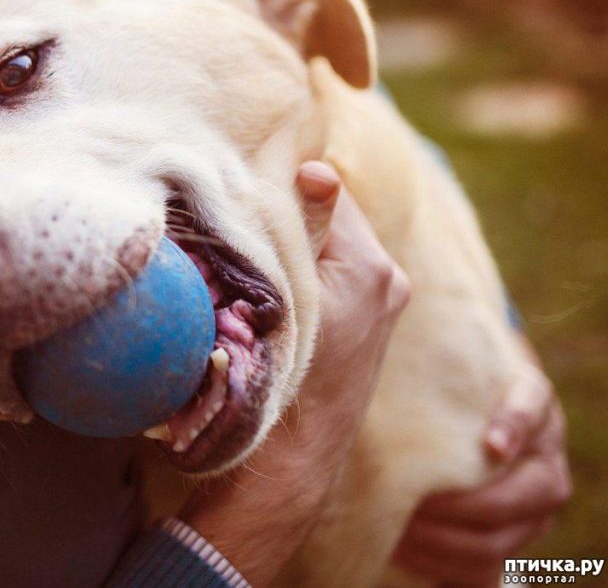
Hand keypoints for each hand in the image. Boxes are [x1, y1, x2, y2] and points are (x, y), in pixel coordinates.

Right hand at [181, 161, 409, 584]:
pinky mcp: (366, 323)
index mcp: (372, 267)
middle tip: (244, 214)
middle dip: (290, 213)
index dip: (285, 185)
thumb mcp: (286, 296)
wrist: (291, 460)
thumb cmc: (279, 377)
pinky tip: (271, 281)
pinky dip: (306, 268)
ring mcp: (380, 303)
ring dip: (295, 242)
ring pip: (330, 245)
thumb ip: (304, 230)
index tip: (247, 187)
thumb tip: (318, 171)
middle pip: (331, 218)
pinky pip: (334, 273)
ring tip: (253, 250)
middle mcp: (387, 280)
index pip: (328, 190)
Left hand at [393, 361, 570, 585]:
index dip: (517, 424)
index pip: (534, 406)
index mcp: (531, 400)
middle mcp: (544, 452)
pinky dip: (449, 565)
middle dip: (472, 505)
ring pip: (510, 536)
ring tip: (403, 529)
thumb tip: (388, 304)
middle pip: (531, 490)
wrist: (467, 408)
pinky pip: (491, 564)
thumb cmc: (444, 383)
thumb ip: (431, 356)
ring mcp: (535, 498)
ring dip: (454, 540)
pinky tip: (408, 551)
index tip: (491, 444)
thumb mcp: (446, 364)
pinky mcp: (513, 533)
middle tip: (418, 503)